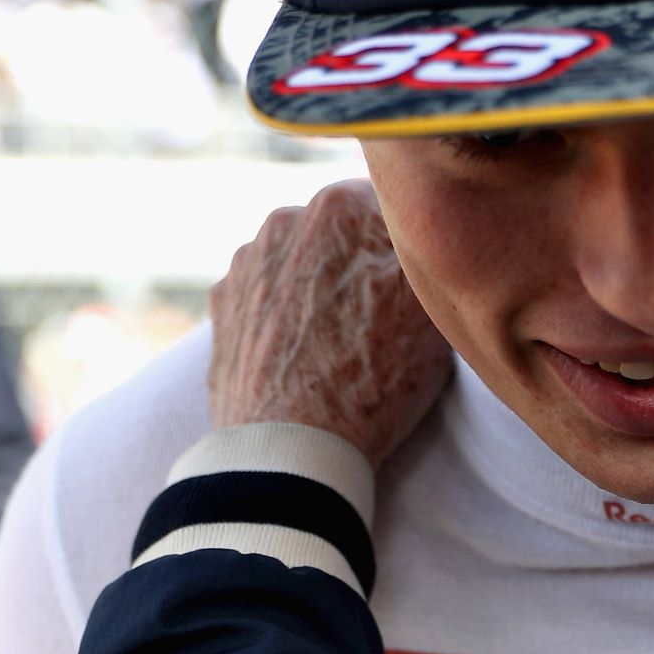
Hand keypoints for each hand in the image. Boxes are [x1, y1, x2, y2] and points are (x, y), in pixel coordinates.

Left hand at [208, 179, 450, 466]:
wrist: (288, 448)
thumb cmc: (372, 380)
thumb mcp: (430, 306)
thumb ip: (425, 245)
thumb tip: (426, 222)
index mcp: (341, 205)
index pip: (394, 204)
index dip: (413, 241)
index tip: (421, 277)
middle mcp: (286, 219)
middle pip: (345, 228)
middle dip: (364, 259)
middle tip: (388, 314)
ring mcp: (247, 262)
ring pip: (304, 258)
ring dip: (324, 284)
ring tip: (345, 340)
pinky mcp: (223, 304)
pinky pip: (268, 293)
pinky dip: (288, 312)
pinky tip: (309, 351)